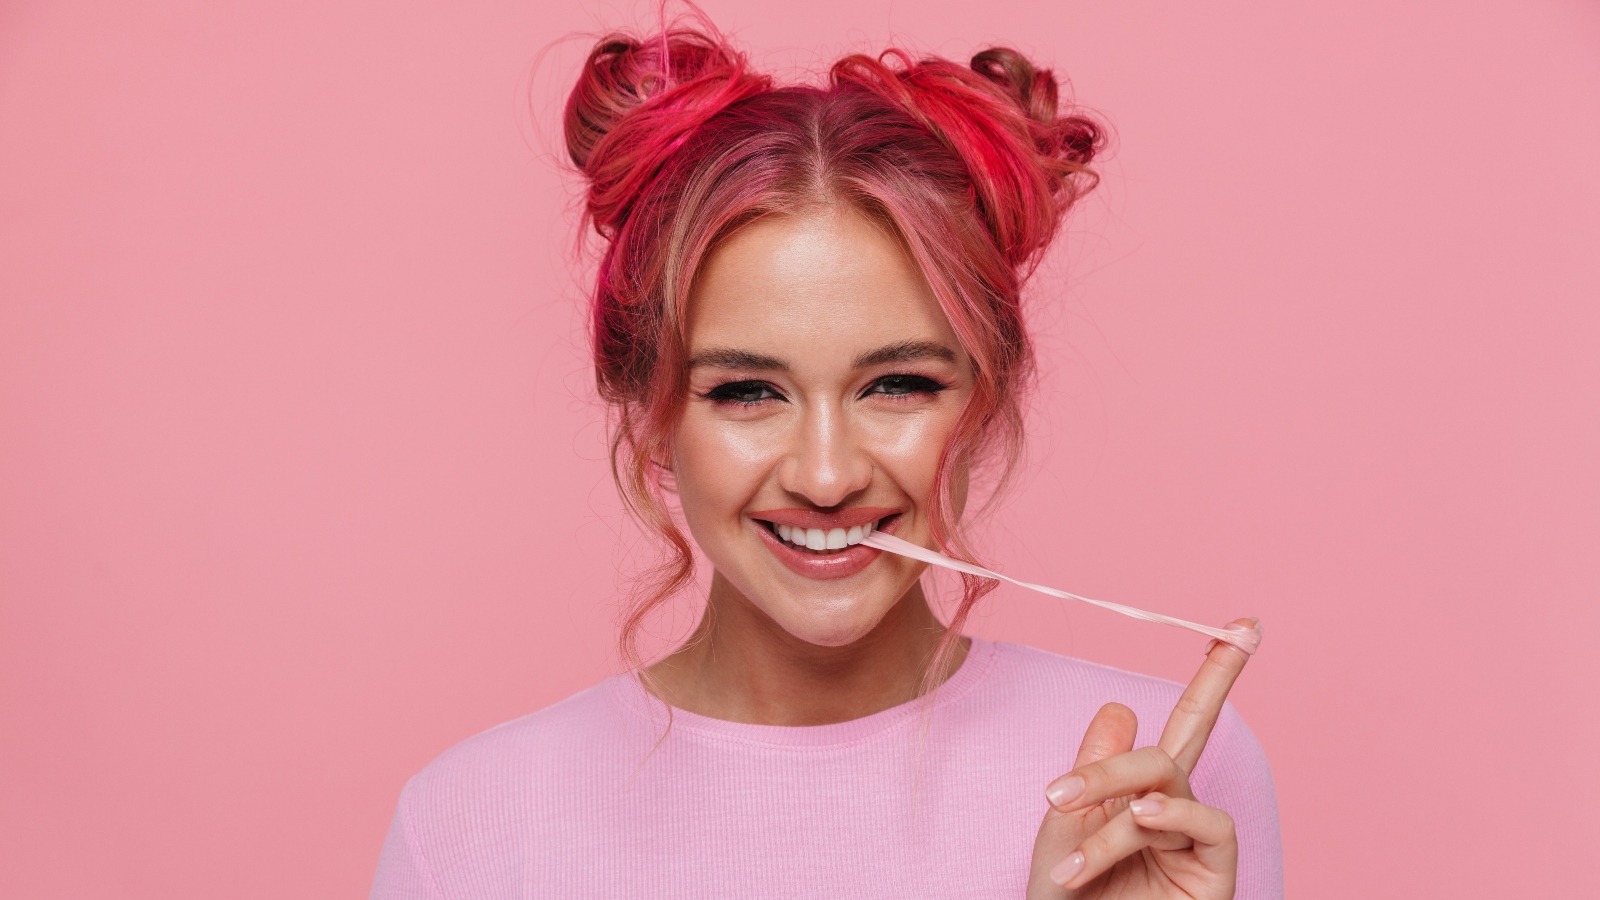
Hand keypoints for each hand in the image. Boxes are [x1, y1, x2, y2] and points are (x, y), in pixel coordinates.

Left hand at [1024, 618, 1256, 899]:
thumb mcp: (1063, 824)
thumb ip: (1096, 767)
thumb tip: (1122, 706)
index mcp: (1143, 792)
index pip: (1182, 724)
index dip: (1215, 675)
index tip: (1245, 623)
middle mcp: (1178, 811)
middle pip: (1184, 737)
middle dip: (1179, 710)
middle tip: (1107, 751)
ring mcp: (1200, 842)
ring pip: (1169, 780)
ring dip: (1112, 802)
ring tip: (1067, 842)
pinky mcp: (1219, 874)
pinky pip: (1208, 824)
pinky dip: (1166, 819)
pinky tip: (1139, 821)